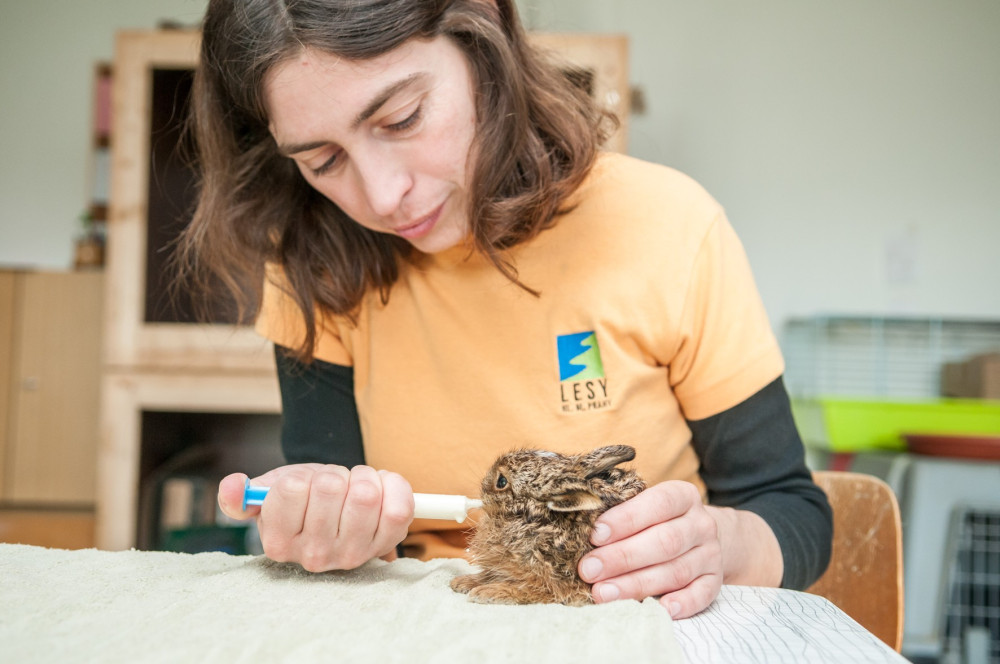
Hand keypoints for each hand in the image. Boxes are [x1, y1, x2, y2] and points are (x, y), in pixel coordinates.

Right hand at [217, 464, 414, 571]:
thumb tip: (233, 486)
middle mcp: (314, 555)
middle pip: (330, 486)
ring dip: (362, 477)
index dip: (301, 476)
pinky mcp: (386, 545)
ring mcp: (352, 554)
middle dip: (332, 473)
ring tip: (353, 488)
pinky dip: (393, 485)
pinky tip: (380, 490)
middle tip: (332, 487)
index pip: (291, 489)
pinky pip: (399, 505)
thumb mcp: (267, 492)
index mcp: (279, 542)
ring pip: (365, 494)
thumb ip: (240, 494)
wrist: (337, 512)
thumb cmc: (302, 500)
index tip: (303, 487)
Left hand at [576, 481, 723, 618]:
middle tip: (588, 570)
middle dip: (622, 557)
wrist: (701, 536)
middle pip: (664, 542)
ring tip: (603, 593)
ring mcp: (711, 554)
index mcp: (682, 496)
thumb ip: (620, 511)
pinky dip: (682, 603)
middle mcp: (701, 524)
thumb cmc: (658, 519)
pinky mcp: (715, 581)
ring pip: (676, 571)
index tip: (595, 535)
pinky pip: (702, 594)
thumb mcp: (645, 504)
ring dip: (637, 584)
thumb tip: (577, 524)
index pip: (657, 504)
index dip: (626, 519)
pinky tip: (660, 609)